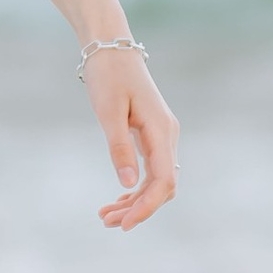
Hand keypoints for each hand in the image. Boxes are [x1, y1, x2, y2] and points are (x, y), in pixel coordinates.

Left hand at [86, 50, 178, 229]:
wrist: (111, 47)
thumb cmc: (108, 76)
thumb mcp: (108, 112)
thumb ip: (119, 148)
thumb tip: (128, 184)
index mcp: (161, 131)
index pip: (163, 181)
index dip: (146, 207)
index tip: (124, 224)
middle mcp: (167, 135)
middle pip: (162, 186)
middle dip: (138, 208)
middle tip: (107, 222)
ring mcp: (161, 135)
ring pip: (155, 180)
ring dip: (135, 200)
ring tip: (105, 216)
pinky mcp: (152, 134)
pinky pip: (149, 169)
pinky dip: (135, 186)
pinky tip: (117, 198)